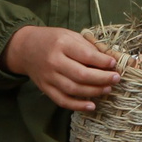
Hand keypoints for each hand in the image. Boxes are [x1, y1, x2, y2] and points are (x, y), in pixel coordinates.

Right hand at [5, 25, 120, 112]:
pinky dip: (77, 106)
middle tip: (116, 79)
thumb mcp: (70, 35)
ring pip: (73, 89)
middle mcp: (53, 61)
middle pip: (81, 75)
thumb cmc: (52, 40)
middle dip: (102, 78)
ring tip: (107, 89)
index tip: (114, 64)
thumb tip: (110, 60)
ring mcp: (48, 77)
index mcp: (62, 44)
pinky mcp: (45, 88)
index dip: (102, 62)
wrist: (25, 48)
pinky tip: (91, 106)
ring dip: (93, 92)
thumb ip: (88, 47)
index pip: (86, 55)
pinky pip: (62, 100)